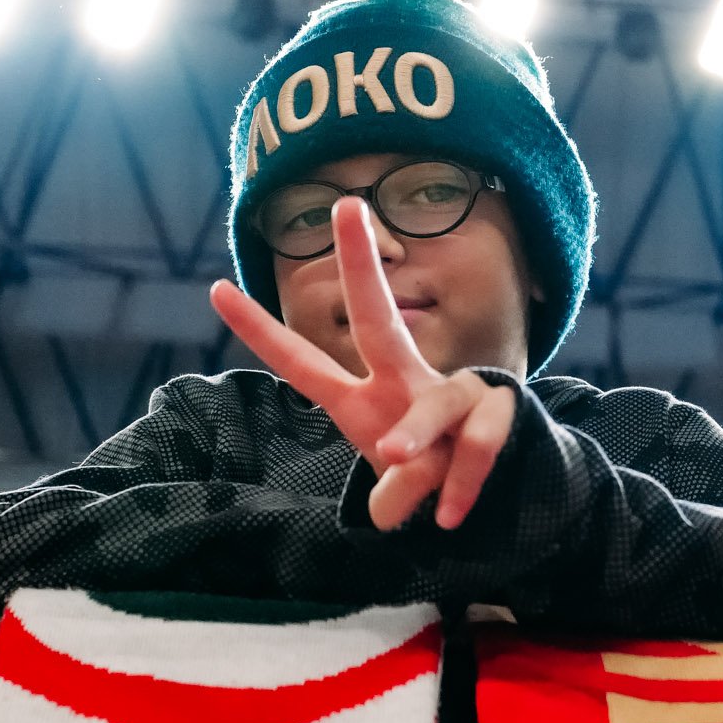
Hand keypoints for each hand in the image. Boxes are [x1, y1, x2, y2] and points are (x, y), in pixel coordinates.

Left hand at [210, 195, 517, 530]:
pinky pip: (477, 443)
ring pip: (433, 403)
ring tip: (396, 458)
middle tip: (347, 206)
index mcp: (364, 399)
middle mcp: (403, 382)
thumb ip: (393, 494)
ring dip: (414, 434)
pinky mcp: (498, 409)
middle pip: (379, 319)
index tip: (215, 289)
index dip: (261, 331)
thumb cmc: (437, 479)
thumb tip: (392, 511)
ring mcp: (453, 392)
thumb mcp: (402, 490)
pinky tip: (451, 516)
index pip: (304, 363)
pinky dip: (461, 486)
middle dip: (360, 265)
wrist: (507, 488)